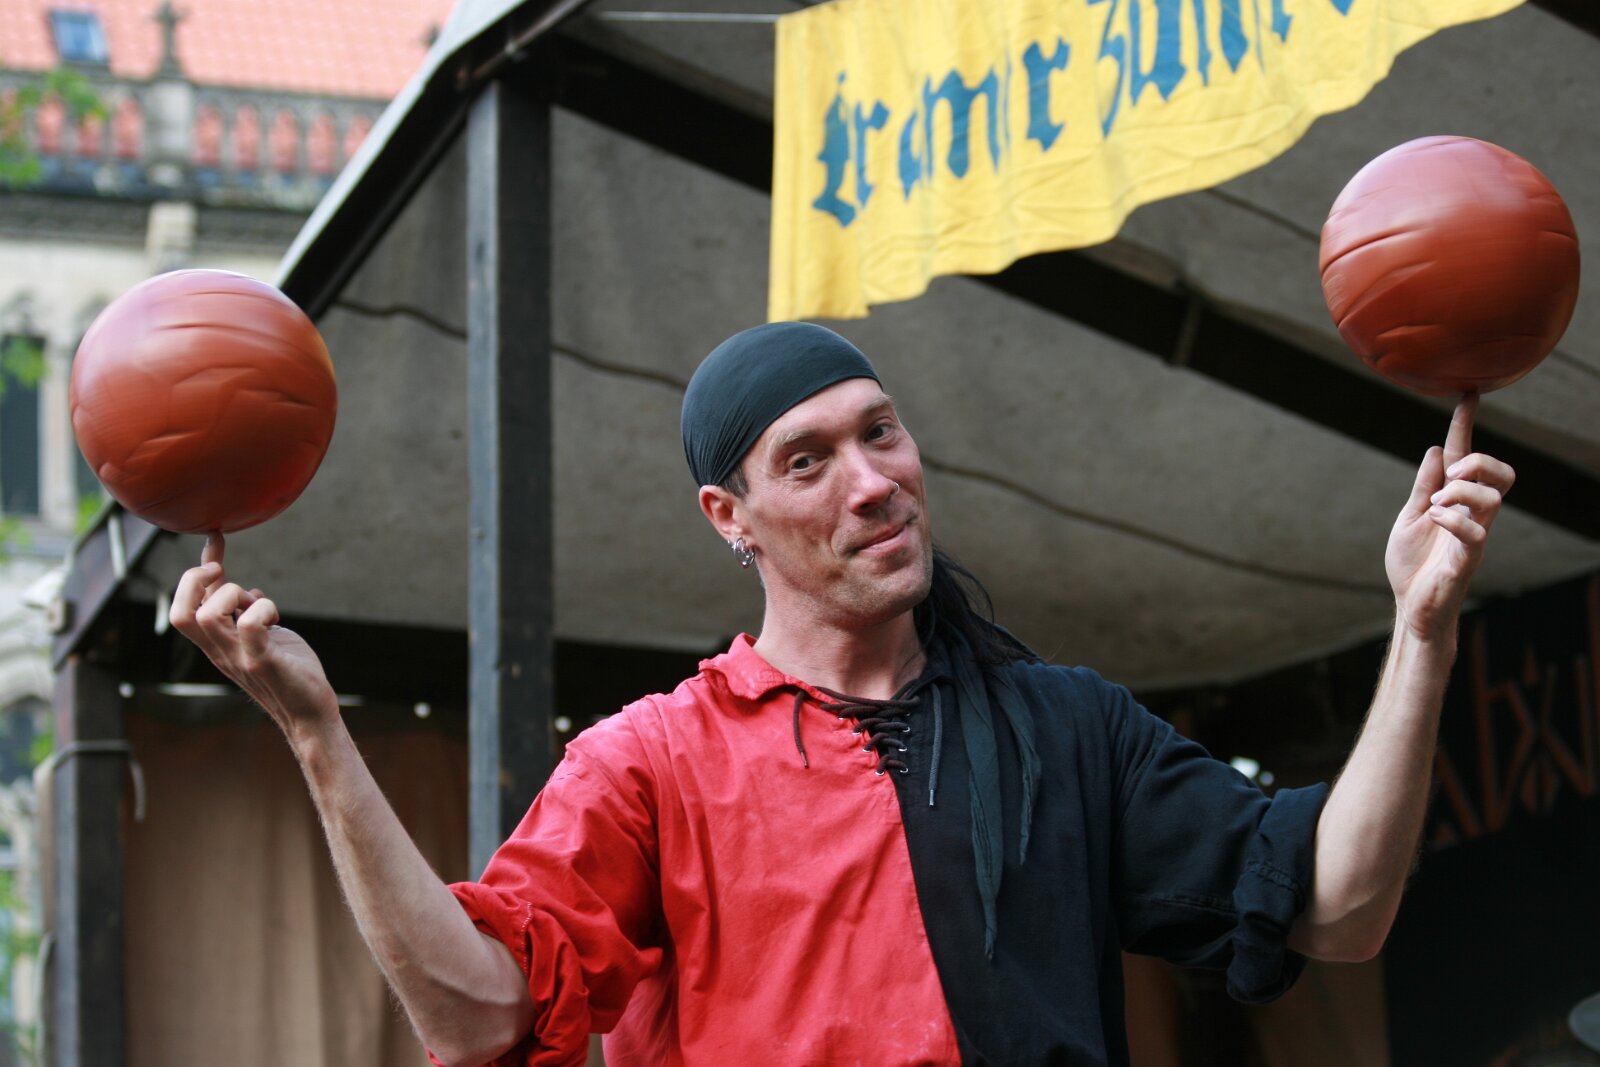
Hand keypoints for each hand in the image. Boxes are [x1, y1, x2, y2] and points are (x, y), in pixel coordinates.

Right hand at [169, 532, 340, 740]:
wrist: (310, 712)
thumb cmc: (288, 672)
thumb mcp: (261, 634)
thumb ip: (247, 613)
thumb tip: (243, 588)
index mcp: (217, 644)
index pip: (182, 609)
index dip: (192, 573)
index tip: (215, 542)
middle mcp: (220, 651)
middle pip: (180, 614)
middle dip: (196, 582)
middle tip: (225, 574)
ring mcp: (239, 657)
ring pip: (206, 617)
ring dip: (231, 596)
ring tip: (256, 602)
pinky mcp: (263, 662)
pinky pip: (249, 627)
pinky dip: (261, 610)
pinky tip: (274, 617)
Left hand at [1385, 394, 1514, 640]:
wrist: (1412, 606)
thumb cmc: (1412, 565)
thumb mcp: (1410, 517)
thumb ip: (1424, 486)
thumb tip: (1434, 451)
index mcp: (1455, 501)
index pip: (1465, 456)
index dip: (1465, 426)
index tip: (1468, 395)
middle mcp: (1472, 515)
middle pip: (1502, 474)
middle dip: (1482, 461)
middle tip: (1453, 471)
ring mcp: (1474, 536)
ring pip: (1493, 497)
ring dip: (1462, 490)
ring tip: (1435, 504)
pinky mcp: (1468, 559)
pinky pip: (1477, 531)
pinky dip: (1454, 517)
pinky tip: (1436, 518)